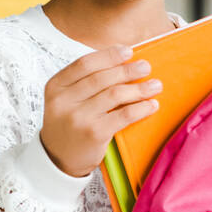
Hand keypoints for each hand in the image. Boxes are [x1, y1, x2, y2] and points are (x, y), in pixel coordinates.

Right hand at [40, 45, 161, 176]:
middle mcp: (64, 101)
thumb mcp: (66, 100)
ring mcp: (78, 117)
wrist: (58, 159)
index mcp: (56, 86)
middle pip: (102, 78)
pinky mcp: (94, 133)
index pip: (84, 64)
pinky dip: (141, 108)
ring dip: (139, 88)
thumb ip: (85, 82)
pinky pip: (124, 115)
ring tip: (155, 85)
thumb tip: (124, 62)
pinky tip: (152, 105)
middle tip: (146, 67)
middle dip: (127, 70)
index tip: (128, 51)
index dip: (108, 55)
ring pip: (115, 94)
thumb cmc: (69, 124)